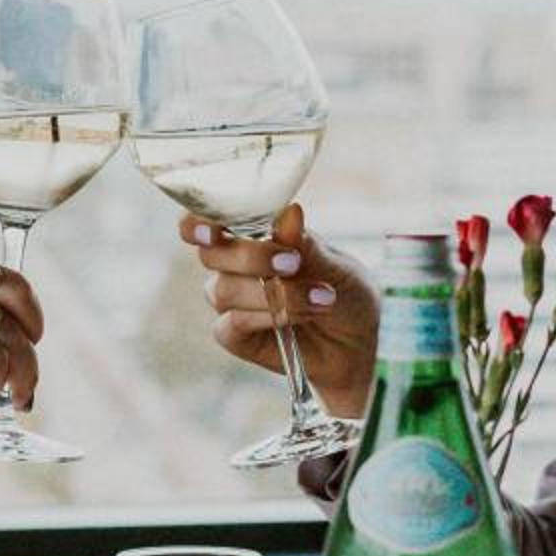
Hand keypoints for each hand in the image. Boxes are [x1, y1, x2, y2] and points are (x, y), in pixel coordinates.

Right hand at [184, 201, 377, 418]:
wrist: (357, 343)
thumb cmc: (345, 292)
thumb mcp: (336, 265)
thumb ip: (307, 244)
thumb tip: (289, 212)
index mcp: (251, 235)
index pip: (205, 222)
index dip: (197, 223)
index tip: (212, 230)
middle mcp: (233, 266)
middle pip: (211, 254)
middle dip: (250, 256)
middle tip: (293, 263)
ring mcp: (232, 301)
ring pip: (225, 291)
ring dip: (274, 294)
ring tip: (322, 298)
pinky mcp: (234, 335)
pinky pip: (233, 324)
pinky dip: (267, 319)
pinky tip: (300, 319)